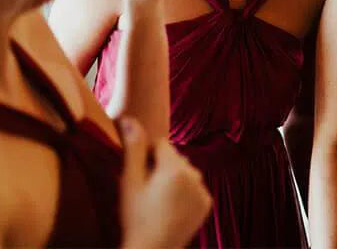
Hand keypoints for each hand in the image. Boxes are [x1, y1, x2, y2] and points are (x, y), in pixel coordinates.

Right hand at [119, 117, 210, 248]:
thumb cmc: (135, 218)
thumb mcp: (129, 183)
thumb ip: (133, 149)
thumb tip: (130, 119)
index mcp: (174, 167)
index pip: (161, 145)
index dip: (148, 157)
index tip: (141, 176)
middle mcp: (193, 175)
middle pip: (175, 158)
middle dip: (163, 167)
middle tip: (148, 191)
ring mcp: (202, 190)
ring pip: (186, 172)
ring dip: (175, 179)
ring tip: (159, 200)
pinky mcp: (206, 204)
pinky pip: (195, 187)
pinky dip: (186, 192)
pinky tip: (172, 207)